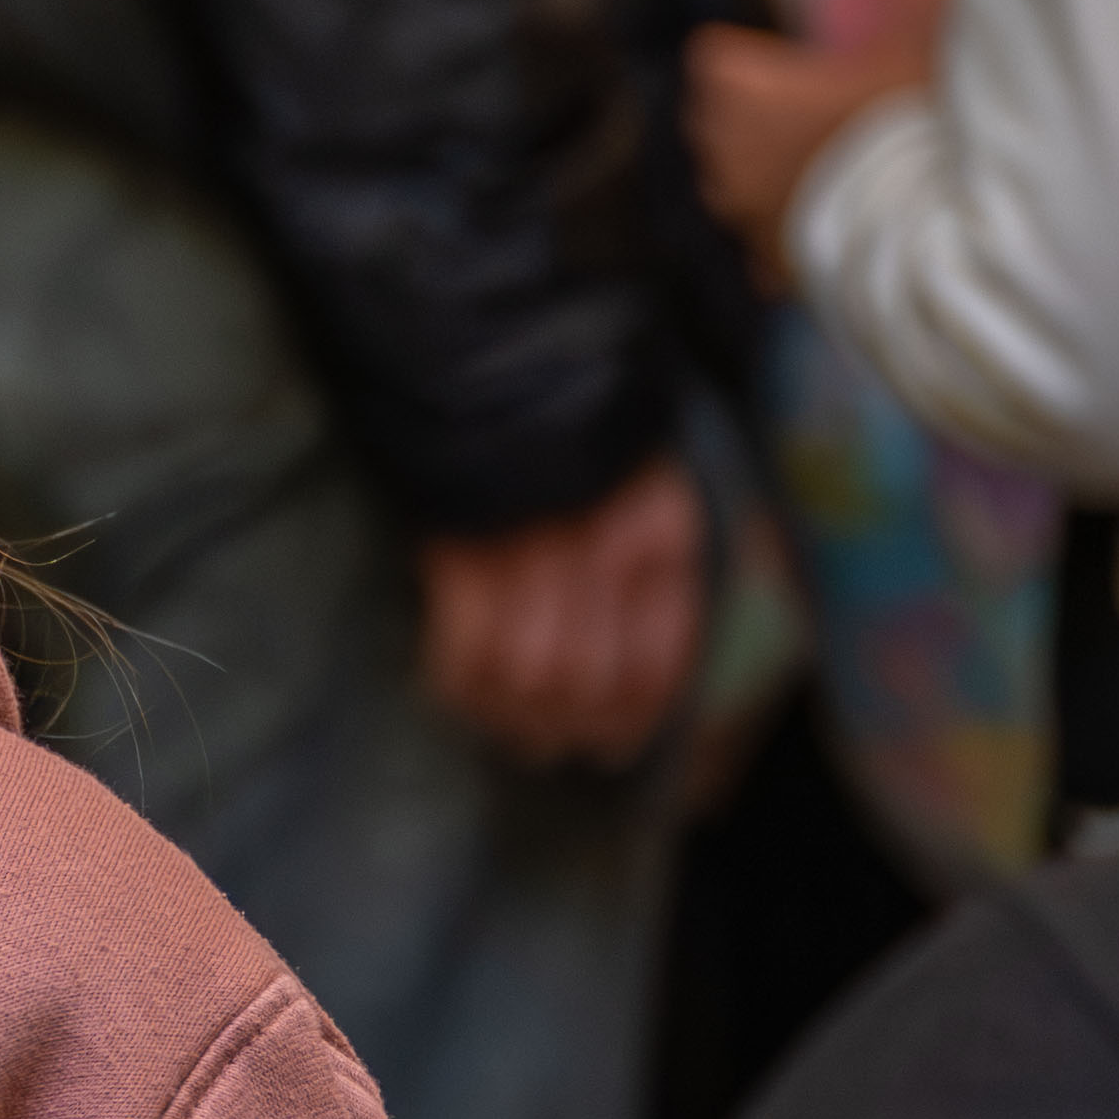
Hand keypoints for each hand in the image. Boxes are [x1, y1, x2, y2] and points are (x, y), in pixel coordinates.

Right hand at [411, 456, 710, 778]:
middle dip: (574, 727)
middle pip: (591, 676)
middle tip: (558, 745)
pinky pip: (463, 647)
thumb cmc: (585, 448)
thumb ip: (660, 578)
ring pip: (529, 673)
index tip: (617, 743)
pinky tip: (467, 699)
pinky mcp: (459, 549)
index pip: (659, 655)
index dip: (637, 716)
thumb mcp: (654, 495)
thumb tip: (646, 685)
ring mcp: (527, 547)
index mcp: (660, 533)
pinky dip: (463, 687)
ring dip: (519, 719)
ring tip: (518, 735)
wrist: (499, 373)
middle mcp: (601, 545)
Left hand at [686, 20, 909, 277]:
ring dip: (765, 176)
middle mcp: (724, 154)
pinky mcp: (770, 265)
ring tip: (831, 169)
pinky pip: (764, 248)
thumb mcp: (917, 34)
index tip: (795, 62)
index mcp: (738, 90)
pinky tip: (837, 230)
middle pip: (715, 122)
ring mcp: (742, 215)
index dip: (753, 59)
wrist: (937, 225)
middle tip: (813, 111)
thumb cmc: (916, 118)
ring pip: (733, 186)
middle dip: (751, 117)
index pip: (712, 60)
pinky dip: (789, 238)